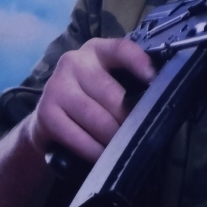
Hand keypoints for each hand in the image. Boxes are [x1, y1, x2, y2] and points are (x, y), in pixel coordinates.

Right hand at [26, 38, 155, 162]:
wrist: (48, 119)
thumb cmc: (90, 97)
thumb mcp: (108, 80)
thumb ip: (129, 81)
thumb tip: (161, 96)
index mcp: (96, 50)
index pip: (120, 49)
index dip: (138, 62)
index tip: (154, 79)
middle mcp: (73, 61)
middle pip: (111, 94)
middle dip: (129, 118)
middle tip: (140, 133)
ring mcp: (56, 86)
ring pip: (97, 119)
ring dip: (114, 139)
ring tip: (124, 147)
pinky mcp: (46, 113)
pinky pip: (78, 137)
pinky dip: (94, 151)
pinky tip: (103, 157)